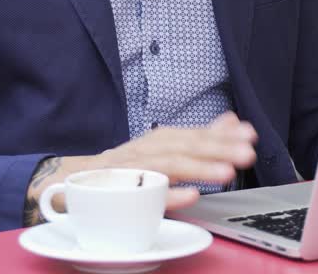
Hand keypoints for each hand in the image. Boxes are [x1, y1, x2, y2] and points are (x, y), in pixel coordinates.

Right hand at [22, 112, 258, 224]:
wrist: (68, 184)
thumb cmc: (123, 169)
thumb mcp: (162, 149)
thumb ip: (198, 137)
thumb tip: (232, 121)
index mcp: (158, 141)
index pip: (193, 134)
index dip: (222, 134)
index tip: (250, 135)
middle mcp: (145, 151)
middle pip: (183, 147)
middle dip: (217, 149)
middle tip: (246, 154)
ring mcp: (130, 170)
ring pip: (166, 166)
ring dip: (196, 168)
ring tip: (225, 173)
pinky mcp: (114, 192)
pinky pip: (142, 194)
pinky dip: (166, 195)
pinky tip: (189, 196)